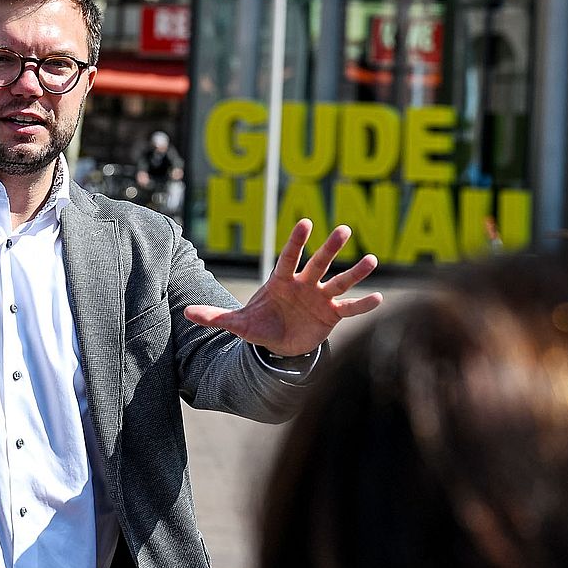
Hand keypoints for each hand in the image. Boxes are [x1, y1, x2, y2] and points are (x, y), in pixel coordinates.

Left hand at [183, 220, 381, 356]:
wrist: (279, 344)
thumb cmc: (260, 325)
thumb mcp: (237, 324)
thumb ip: (216, 317)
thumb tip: (187, 314)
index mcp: (282, 281)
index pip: (289, 257)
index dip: (297, 242)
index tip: (306, 222)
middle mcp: (304, 284)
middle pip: (318, 263)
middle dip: (329, 248)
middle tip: (343, 229)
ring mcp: (320, 298)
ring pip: (340, 281)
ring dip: (356, 272)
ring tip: (373, 260)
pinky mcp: (332, 315)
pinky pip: (350, 308)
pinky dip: (364, 305)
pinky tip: (380, 298)